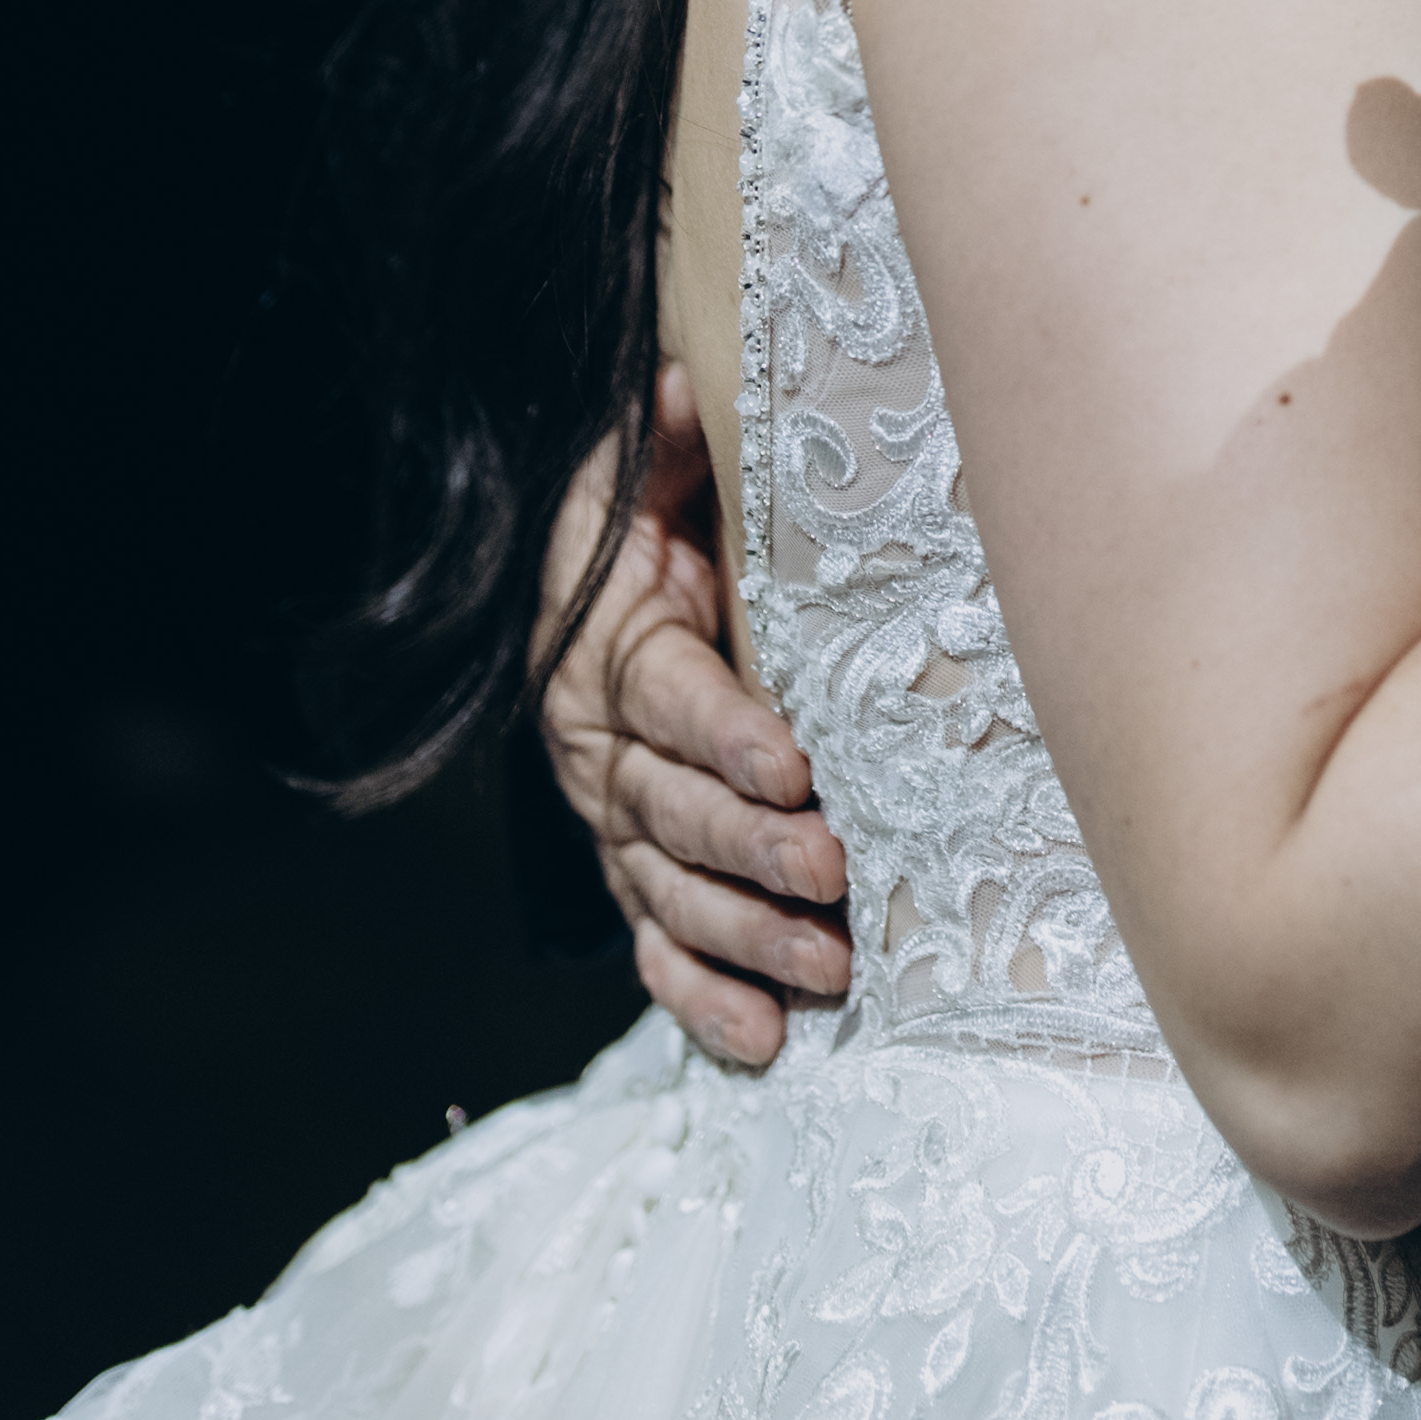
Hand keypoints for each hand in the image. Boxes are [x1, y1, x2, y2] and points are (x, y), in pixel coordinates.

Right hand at [536, 360, 848, 1066]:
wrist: (589, 607)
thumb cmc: (644, 537)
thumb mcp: (640, 480)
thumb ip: (664, 445)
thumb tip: (679, 379)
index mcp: (610, 655)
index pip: (667, 701)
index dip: (726, 735)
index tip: (795, 764)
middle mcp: (603, 754)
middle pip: (670, 813)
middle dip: (749, 849)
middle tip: (831, 869)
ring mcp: (621, 828)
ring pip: (670, 895)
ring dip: (745, 937)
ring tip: (827, 967)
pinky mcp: (639, 880)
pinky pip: (658, 954)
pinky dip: (704, 1003)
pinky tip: (764, 1040)